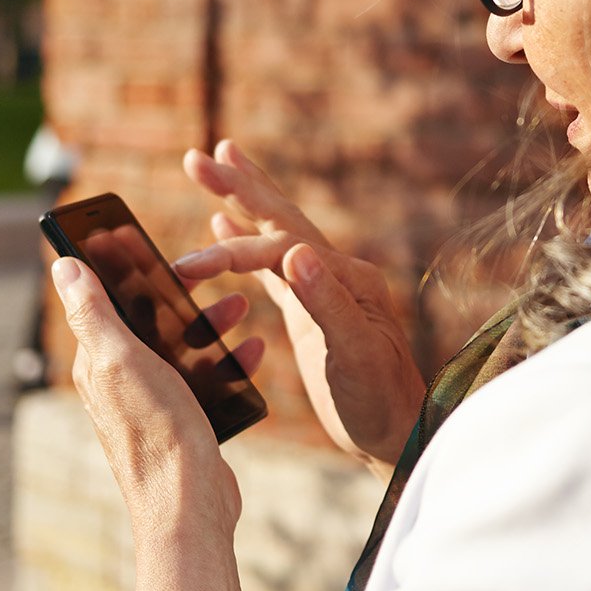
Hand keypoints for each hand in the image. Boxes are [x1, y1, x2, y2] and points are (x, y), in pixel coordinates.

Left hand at [52, 256, 255, 534]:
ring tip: (242, 308)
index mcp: (99, 362)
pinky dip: (226, 360)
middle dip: (179, 295)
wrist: (190, 503)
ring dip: (210, 324)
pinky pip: (205, 378)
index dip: (119, 267)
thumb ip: (93, 313)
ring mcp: (153, 402)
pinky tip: (250, 351)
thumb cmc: (154, 431)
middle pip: (149, 321)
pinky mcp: (183, 420)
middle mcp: (121, 381)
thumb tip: (63, 265)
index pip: (104, 301)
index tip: (138, 238)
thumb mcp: (121, 360)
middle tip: (211, 273)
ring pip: (182, 347)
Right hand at [174, 141, 426, 472]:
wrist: (400, 434)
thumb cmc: (380, 400)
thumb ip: (327, 302)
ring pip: (275, 233)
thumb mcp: (356, 354)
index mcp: (346, 278)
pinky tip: (223, 223)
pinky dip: (245, 244)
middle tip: (199, 156)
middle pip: (280, 219)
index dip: (235, 251)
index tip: (190, 267)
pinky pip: (271, 266)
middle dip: (240, 186)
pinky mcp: (309, 311)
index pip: (281, 247)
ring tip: (215, 162)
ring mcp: (322, 290)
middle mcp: (335, 273)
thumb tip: (294, 251)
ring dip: (243, 201)